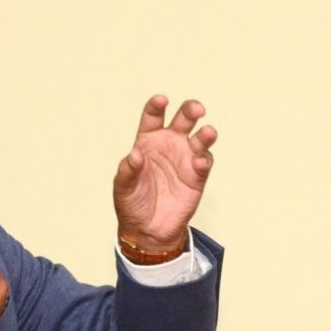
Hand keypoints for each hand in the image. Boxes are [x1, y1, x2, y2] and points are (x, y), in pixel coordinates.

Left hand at [113, 95, 217, 252]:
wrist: (147, 230)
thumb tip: (135, 155)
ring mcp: (185, 159)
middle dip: (191, 110)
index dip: (156, 105)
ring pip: (200, 139)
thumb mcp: (122, 187)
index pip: (153, 116)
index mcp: (148, 141)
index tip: (161, 100)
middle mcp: (169, 145)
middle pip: (183, 120)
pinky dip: (204, 161)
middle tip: (197, 109)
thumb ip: (128, 170)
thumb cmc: (132, 203)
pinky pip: (204, 163)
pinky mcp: (197, 177)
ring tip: (208, 132)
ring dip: (206, 134)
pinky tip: (199, 163)